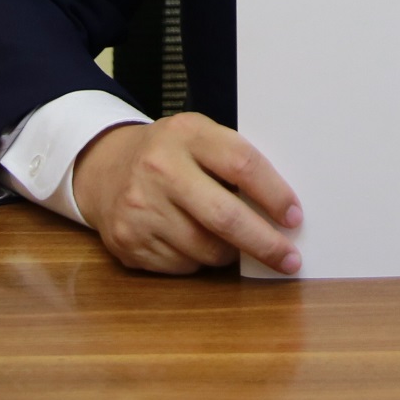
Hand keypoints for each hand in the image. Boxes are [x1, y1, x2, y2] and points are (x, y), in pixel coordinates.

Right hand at [71, 112, 303, 274]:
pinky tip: (194, 243)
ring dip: (230, 254)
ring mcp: (140, 208)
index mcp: (186, 134)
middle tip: (290, 260)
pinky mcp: (129, 241)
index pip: (241, 164)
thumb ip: (234, 162)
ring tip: (235, 244)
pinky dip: (198, 261)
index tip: (295, 217)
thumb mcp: (199, 137)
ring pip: (206, 249)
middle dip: (265, 243)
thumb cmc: (171, 155)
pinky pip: (182, 265)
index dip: (275, 194)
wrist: (104, 169)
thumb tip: (284, 210)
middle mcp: (159, 169)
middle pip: (225, 217)